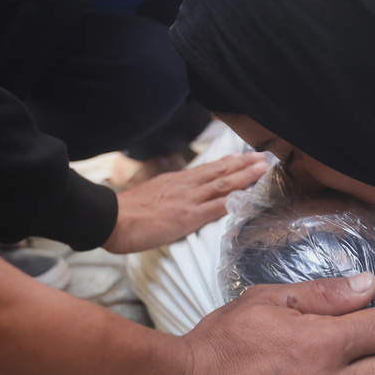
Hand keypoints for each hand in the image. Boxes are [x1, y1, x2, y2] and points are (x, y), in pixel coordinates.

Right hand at [104, 152, 269, 252]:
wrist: (111, 218)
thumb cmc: (126, 212)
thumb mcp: (150, 195)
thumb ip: (167, 194)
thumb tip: (175, 198)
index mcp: (176, 181)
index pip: (208, 169)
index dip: (228, 163)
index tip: (244, 157)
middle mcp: (186, 186)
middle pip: (220, 171)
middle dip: (243, 164)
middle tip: (263, 157)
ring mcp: (189, 199)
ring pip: (223, 183)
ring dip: (245, 176)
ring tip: (263, 168)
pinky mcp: (188, 215)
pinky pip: (217, 206)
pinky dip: (236, 199)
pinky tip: (250, 196)